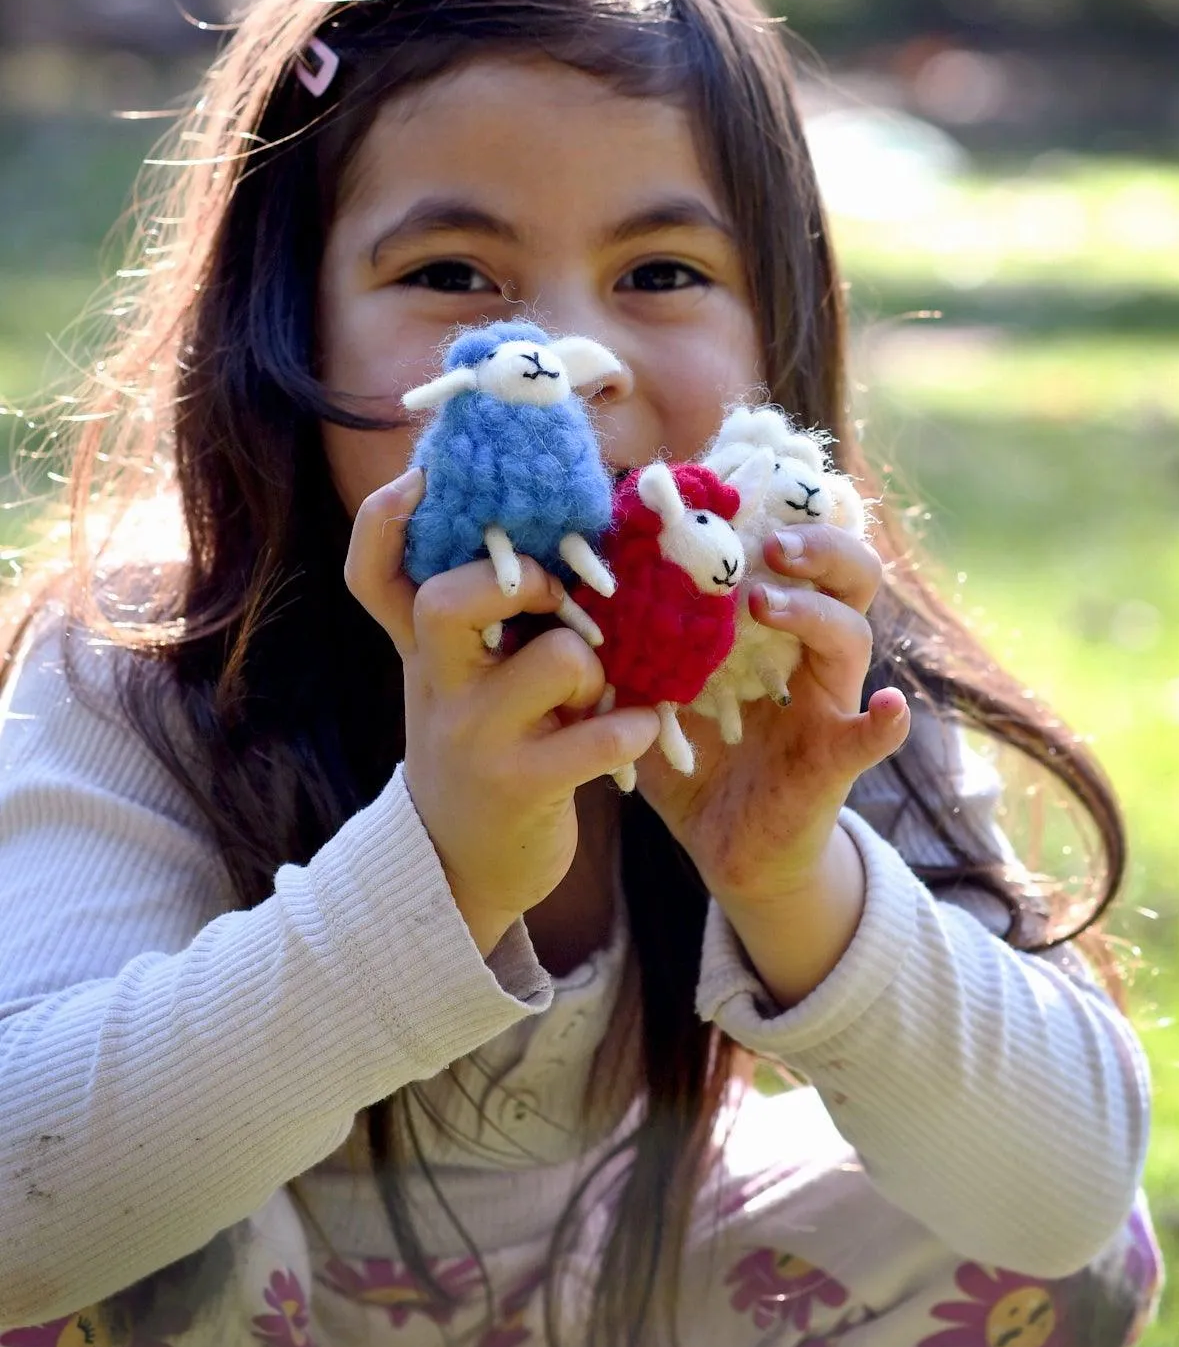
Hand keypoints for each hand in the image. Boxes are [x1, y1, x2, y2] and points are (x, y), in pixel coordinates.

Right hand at [344, 468, 659, 954]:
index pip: (374, 575)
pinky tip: (637, 727)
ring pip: (553, 658)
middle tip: (551, 596)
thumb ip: (487, 615)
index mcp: (424, 650)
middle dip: (517, 580)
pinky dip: (634, 724)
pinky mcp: (520, 786)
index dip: (385, 520)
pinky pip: (597, 736)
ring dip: (595, 666)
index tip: (423, 479)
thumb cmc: (486, 745)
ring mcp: (474, 738)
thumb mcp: (465, 678)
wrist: (458, 868)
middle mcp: (438, 685)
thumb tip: (552, 530)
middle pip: (445, 602)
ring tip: (596, 692)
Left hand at [637, 522, 909, 920]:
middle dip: (816, 546)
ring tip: (764, 603)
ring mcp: (828, 702)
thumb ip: (627, 641)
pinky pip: (871, 736)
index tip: (732, 492)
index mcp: (774, 626)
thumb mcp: (652, 689)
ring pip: (852, 635)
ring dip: (814, 611)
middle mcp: (811, 652)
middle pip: (847, 574)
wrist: (728, 848)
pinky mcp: (835, 759)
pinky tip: (888, 708)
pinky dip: (886, 722)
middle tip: (767, 543)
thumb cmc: (693, 758)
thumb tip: (571, 580)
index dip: (779, 513)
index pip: (795, 550)